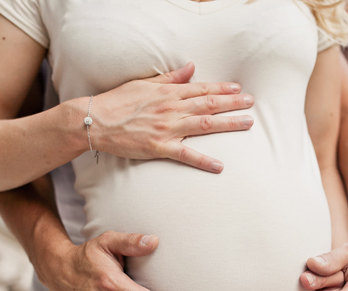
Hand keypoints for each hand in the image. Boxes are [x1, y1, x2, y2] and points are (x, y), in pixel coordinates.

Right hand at [91, 61, 253, 172]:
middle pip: (209, 104)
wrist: (96, 121)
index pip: (201, 88)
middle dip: (233, 103)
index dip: (222, 88)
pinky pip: (187, 155)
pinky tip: (220, 166)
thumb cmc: (118, 102)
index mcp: (168, 93)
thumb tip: (190, 68)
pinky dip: (204, 160)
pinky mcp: (160, 147)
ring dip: (228, 123)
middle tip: (251, 103)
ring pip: (205, 124)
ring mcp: (167, 128)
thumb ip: (170, 78)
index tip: (238, 88)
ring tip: (247, 123)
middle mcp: (172, 108)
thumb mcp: (144, 84)